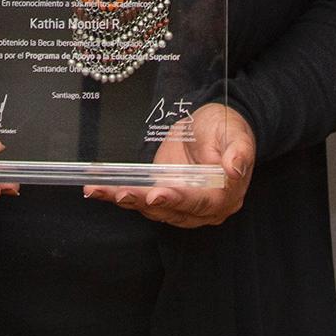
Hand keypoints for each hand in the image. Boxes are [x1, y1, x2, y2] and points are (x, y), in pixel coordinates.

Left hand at [86, 102, 254, 228]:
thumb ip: (239, 152)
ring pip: (150, 208)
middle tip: (122, 193)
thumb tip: (235, 169)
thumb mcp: (236, 133)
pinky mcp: (163, 194)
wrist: (214, 125)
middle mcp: (202, 208)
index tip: (158, 194)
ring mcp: (180, 203)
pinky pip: (140, 199)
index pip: (199, 202)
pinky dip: (117, 195)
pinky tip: (97, 189)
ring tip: (100, 190)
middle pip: (170, 210)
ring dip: (125, 200)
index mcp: (224, 195)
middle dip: (143, 202)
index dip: (177, 200)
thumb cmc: (228, 128)